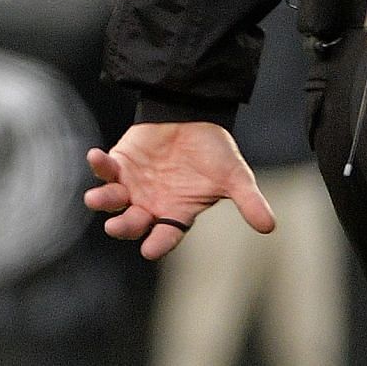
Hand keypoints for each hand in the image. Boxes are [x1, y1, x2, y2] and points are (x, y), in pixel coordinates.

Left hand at [84, 122, 275, 260]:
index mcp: (175, 213)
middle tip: (117, 226)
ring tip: (96, 198)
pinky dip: (98, 165)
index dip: (157, 243)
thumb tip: (271, 227)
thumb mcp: (235, 177)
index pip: (164, 236)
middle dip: (123, 227)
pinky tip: (95, 157)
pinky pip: (104, 170)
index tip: (151, 249)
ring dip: (103, 202)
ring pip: (112, 202)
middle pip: (132, 224)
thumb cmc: (215, 150)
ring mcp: (131, 186)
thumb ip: (249, 202)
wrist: (197, 116)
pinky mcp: (119, 164)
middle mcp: (150, 205)